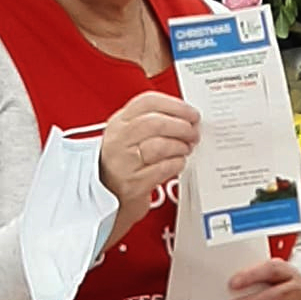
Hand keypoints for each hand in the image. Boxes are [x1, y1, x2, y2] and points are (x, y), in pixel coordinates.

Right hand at [99, 91, 200, 241]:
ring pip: (160, 145)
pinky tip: (178, 163)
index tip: (191, 113)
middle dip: (182, 127)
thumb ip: (153, 123)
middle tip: (193, 133)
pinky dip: (176, 164)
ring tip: (185, 149)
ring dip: (180, 146)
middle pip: (156, 123)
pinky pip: (162, 169)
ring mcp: (124, 163)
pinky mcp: (134, 184)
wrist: (106, 197)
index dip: (175, 106)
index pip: (148, 102)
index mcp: (119, 123)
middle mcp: (119, 140)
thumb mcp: (129, 137)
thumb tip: (186, 118)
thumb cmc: (123, 166)